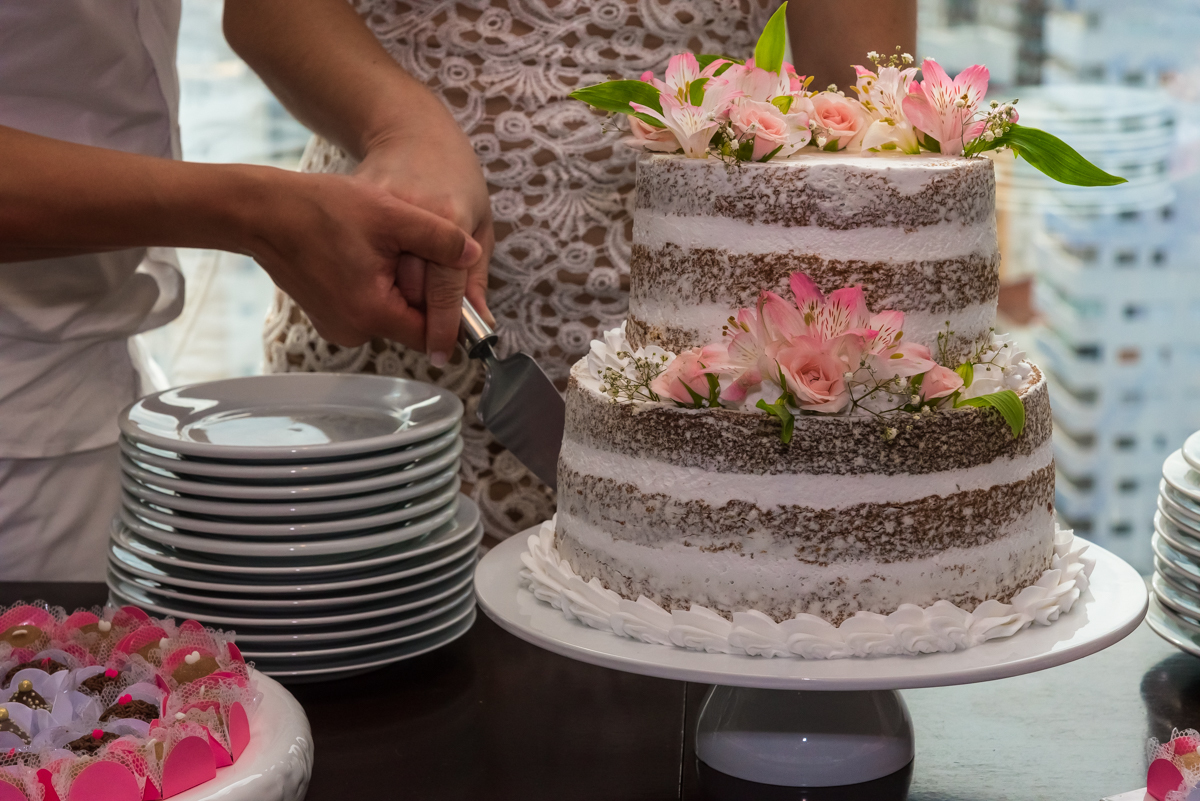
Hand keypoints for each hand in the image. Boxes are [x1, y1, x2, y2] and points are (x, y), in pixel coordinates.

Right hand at [243, 168, 480, 348]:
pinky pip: (367, 306)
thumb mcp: (392, 215)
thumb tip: (473, 254)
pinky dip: (376, 284)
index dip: (450, 312)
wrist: (261, 211)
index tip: (462, 288)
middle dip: (422, 293)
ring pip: (390, 313)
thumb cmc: (320, 209)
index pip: (431, 332)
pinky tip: (368, 252)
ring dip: (398, 286)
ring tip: (390, 247)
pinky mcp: (326, 314)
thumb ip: (439, 238)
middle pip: (411, 323)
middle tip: (421, 253)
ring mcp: (336, 325)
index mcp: (372, 315)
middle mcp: (353, 332)